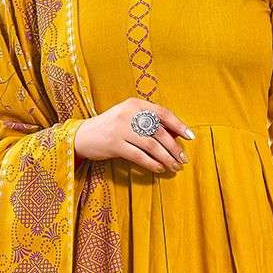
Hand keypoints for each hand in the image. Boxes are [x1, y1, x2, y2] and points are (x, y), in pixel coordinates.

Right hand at [74, 98, 194, 174]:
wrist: (82, 135)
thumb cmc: (111, 127)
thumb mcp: (128, 117)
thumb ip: (148, 121)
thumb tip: (176, 135)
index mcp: (135, 104)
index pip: (162, 113)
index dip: (179, 125)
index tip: (190, 137)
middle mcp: (129, 114)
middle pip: (159, 131)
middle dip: (174, 147)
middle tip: (183, 158)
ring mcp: (121, 129)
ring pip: (152, 145)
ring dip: (166, 157)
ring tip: (174, 166)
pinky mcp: (114, 144)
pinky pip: (139, 156)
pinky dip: (152, 163)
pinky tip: (159, 168)